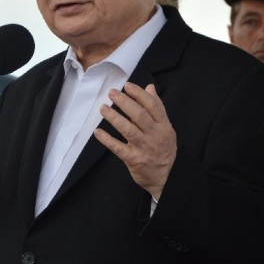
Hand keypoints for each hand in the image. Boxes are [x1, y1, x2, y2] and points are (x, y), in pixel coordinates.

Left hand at [94, 83, 175, 199]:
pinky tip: (98, 132)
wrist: (165, 177)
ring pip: (129, 130)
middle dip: (125, 102)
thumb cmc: (163, 150)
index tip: (127, 86)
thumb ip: (157, 108)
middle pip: (140, 115)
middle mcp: (155, 135)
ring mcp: (144, 148)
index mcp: (163, 125)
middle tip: (112, 93)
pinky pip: (119, 148)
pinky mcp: (134, 159)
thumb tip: (150, 87)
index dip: (140, 94)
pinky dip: (107, 140)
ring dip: (114, 118)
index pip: (153, 106)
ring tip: (103, 108)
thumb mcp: (165, 128)